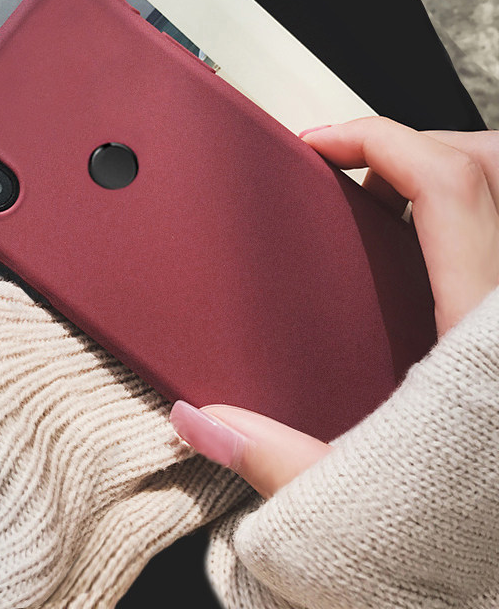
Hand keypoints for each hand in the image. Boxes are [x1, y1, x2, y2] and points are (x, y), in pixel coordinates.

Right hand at [171, 117, 498, 497]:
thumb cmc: (467, 535)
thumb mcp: (358, 498)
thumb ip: (273, 460)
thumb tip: (204, 422)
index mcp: (476, 332)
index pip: (445, 184)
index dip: (377, 138)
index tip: (321, 144)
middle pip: (489, 165)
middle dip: (417, 143)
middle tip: (354, 169)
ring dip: (444, 175)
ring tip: (384, 201)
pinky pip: (495, 236)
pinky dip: (459, 216)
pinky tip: (416, 257)